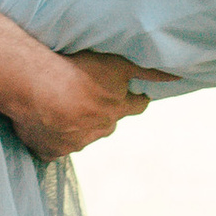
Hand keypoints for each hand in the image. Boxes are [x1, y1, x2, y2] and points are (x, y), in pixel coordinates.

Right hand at [9, 50, 150, 160]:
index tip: (136, 94)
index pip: (137, 106)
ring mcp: (76, 143)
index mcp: (117, 109)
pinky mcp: (51, 151)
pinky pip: (54, 148)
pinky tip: (42, 124)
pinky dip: (51, 138)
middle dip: (104, 113)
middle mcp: (100, 130)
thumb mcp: (117, 64)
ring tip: (59, 106)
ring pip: (81, 136)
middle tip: (89, 96)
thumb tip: (177, 78)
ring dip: (75, 125)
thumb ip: (146, 71)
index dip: (137, 99)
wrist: (38, 88)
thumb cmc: (78, 70)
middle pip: (109, 123)